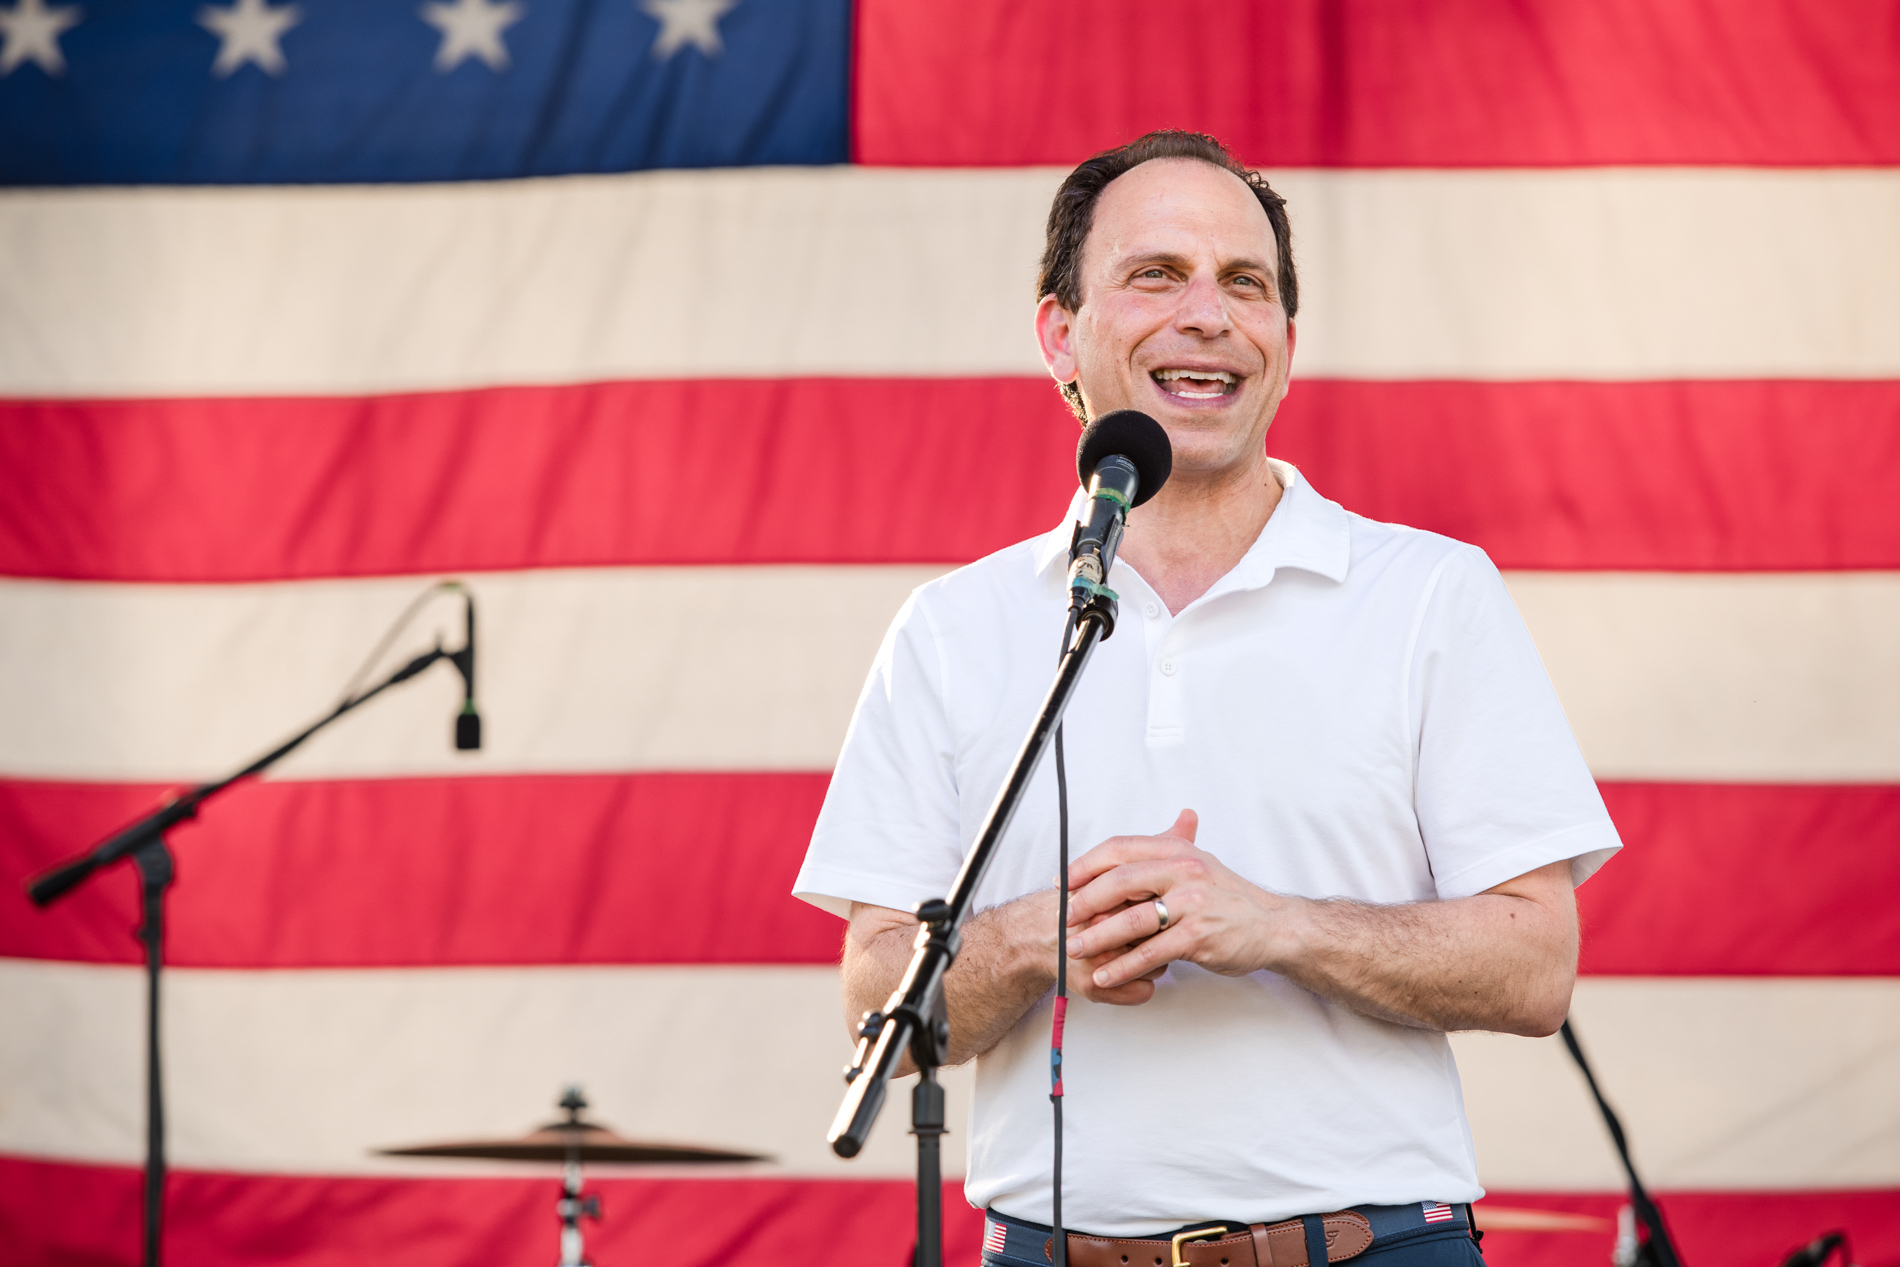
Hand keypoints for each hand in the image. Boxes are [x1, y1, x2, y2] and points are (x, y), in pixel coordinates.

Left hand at [1064, 809, 1296, 989]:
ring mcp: (1191, 904)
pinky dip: (1123, 966)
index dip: (1086, 865)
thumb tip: (1113, 856)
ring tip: (1075, 949)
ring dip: (1098, 938)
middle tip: (1063, 917)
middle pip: (1119, 881)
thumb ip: (1158, 855)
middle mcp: (1183, 870)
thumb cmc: (1228, 898)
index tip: (1064, 882)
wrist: (1273, 926)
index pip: (1120, 849)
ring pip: (1131, 921)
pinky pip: (1150, 954)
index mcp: (1176, 849)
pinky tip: (1106, 975)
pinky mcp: (1197, 937)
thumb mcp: (1196, 863)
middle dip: (1085, 901)